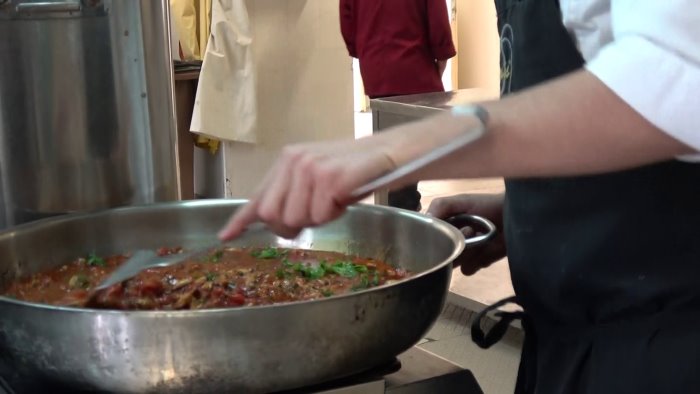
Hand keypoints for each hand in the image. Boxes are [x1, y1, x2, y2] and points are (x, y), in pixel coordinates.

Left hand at [218, 138, 396, 239]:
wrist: (395, 152)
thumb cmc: (357, 170)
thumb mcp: (317, 178)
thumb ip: (292, 194)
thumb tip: (270, 221)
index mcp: (288, 160)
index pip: (259, 196)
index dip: (242, 219)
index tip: (226, 235)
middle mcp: (295, 160)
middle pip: (273, 216)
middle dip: (292, 226)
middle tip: (316, 216)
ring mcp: (312, 168)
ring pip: (297, 220)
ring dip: (320, 219)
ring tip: (336, 200)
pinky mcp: (331, 178)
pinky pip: (321, 217)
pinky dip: (336, 215)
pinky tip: (347, 198)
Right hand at [427, 193, 505, 274]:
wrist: (516, 217)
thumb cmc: (488, 205)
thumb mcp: (462, 200)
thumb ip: (440, 206)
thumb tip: (424, 220)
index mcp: (443, 225)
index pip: (427, 237)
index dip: (431, 238)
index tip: (441, 233)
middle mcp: (450, 241)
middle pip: (438, 254)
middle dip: (451, 246)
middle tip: (469, 230)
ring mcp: (463, 254)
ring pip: (452, 263)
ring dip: (465, 252)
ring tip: (480, 237)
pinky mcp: (477, 263)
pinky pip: (467, 270)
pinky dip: (476, 261)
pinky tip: (486, 249)